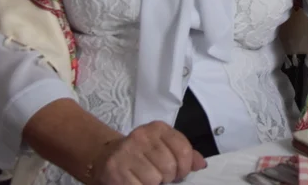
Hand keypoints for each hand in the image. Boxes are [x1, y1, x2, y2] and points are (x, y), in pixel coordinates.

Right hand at [90, 121, 204, 184]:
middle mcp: (142, 136)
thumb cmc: (142, 153)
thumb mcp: (164, 147)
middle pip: (169, 166)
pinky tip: (137, 181)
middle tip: (161, 177)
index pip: (184, 150)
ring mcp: (127, 151)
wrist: (106, 155)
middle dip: (168, 177)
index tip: (179, 173)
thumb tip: (201, 165)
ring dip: (154, 184)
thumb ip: (185, 154)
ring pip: (155, 179)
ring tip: (147, 178)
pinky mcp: (115, 168)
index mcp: (158, 128)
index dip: (185, 168)